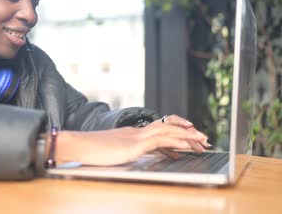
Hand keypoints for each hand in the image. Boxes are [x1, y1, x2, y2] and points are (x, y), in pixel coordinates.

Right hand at [53, 119, 210, 165]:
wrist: (78, 146)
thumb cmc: (91, 152)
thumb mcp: (114, 153)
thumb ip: (127, 152)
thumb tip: (136, 155)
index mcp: (133, 134)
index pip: (160, 130)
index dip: (177, 132)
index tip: (190, 139)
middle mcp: (137, 131)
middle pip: (168, 126)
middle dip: (188, 132)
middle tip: (203, 139)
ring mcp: (137, 136)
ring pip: (169, 131)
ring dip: (188, 136)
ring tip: (202, 141)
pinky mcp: (135, 144)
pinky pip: (161, 140)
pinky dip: (177, 141)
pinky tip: (187, 146)